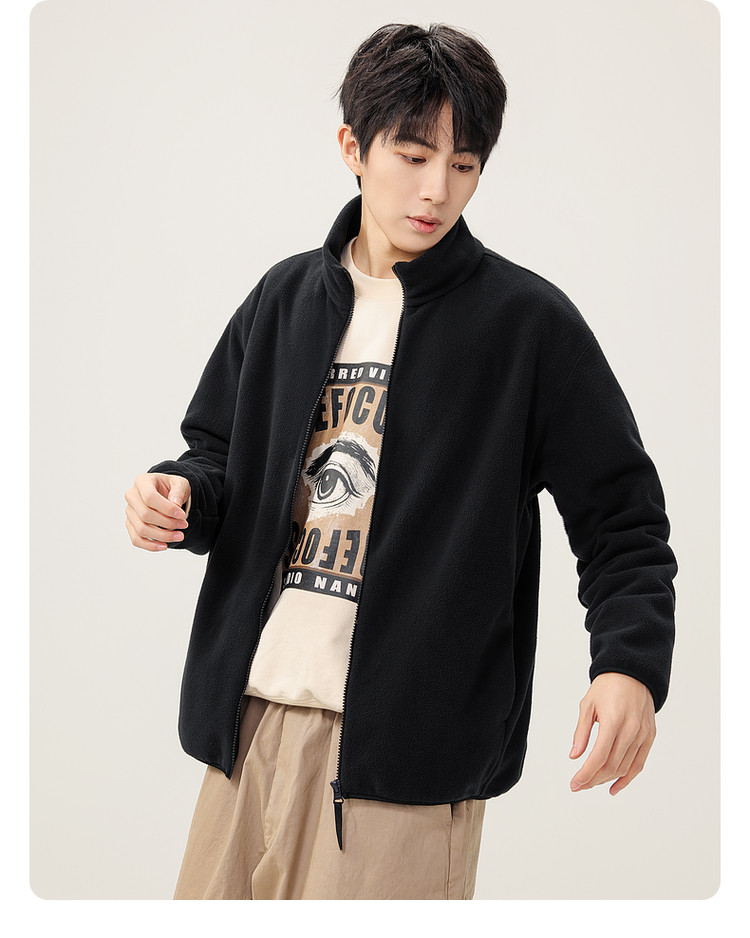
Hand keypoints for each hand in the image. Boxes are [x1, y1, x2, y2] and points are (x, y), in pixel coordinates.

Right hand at [124, 472, 190, 551]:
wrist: (166, 493)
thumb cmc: (172, 487)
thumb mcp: (180, 483)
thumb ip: (178, 491)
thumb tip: (175, 504)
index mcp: (142, 482)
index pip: (149, 497)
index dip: (166, 509)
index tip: (182, 515)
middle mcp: (131, 496)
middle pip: (145, 515)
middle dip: (167, 523)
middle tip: (184, 525)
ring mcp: (129, 511)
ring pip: (141, 529)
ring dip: (162, 536)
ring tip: (179, 536)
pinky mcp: (130, 524)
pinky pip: (136, 539)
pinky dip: (150, 545)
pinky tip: (165, 546)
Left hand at [568, 672, 655, 795]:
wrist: (632, 673)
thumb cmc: (607, 687)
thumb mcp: (587, 705)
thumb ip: (581, 732)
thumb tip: (574, 756)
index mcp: (613, 720)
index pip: (599, 756)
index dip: (586, 773)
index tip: (574, 783)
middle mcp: (631, 730)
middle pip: (611, 765)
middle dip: (593, 779)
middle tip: (579, 784)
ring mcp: (642, 734)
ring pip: (625, 767)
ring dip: (607, 779)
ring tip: (591, 783)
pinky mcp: (649, 737)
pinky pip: (639, 764)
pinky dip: (627, 778)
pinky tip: (614, 787)